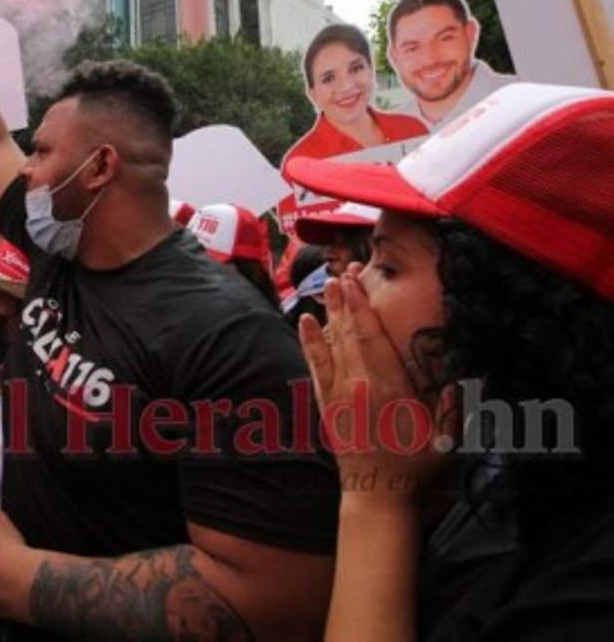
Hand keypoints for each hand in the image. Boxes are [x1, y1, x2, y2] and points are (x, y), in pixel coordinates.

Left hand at [297, 268, 453, 500]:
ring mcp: (340, 394)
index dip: (362, 307)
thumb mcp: (446, 438)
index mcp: (390, 389)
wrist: (377, 495)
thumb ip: (453, 405)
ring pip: (332, 344)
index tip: (356, 282)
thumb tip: (461, 375)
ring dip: (328, 312)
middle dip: (345, 299)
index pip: (372, 338)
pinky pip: (316, 365)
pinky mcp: (327, 404)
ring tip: (326, 284)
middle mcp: (360, 386)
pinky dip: (310, 342)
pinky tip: (305, 321)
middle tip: (343, 269)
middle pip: (350, 333)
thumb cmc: (416, 466)